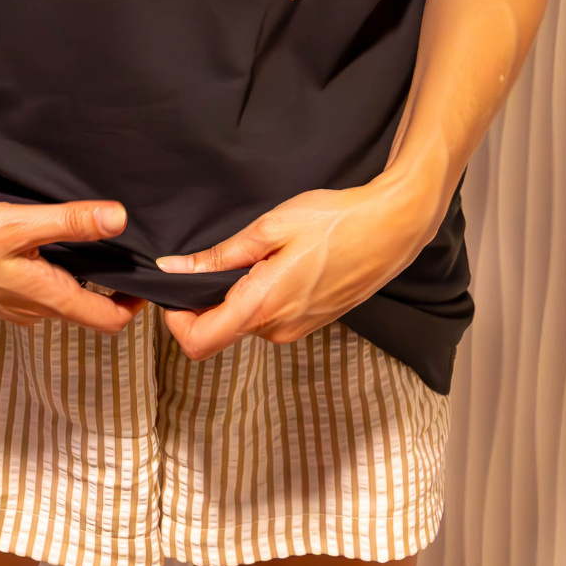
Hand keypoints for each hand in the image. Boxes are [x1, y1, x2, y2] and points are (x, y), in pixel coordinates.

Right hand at [0, 182, 142, 332]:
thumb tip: (119, 220)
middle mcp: (31, 310)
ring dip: (79, 279)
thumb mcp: (18, 225)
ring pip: (59, 299)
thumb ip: (70, 222)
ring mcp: (12, 305)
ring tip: (93, 246)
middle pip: (85, 309)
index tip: (149, 281)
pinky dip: (52, 274)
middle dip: (110, 289)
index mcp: (44, 298)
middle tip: (128, 256)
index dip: (134, 306)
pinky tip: (46, 246)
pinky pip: (36, 291)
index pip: (106, 320)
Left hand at [155, 172, 436, 359]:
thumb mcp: (270, 227)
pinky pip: (269, 317)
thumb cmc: (334, 222)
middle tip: (214, 257)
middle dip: (206, 300)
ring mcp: (296, 330)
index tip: (175, 288)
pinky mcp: (310, 323)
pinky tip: (278, 262)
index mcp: (262, 306)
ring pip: (245, 322)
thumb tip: (175, 269)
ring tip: (256, 253)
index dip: (174, 321)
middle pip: (219, 330)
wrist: (390, 229)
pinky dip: (260, 295)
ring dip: (236, 294)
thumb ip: (220, 255)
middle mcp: (278, 329)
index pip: (198, 342)